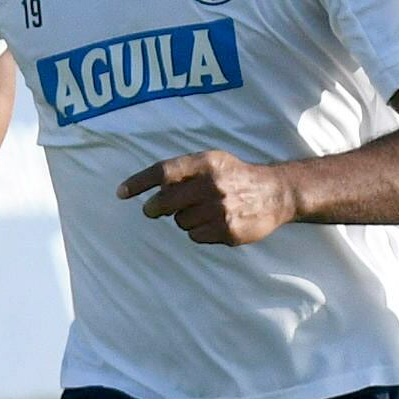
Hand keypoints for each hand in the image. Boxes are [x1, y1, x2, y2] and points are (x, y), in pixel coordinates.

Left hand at [117, 151, 296, 245]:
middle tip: (153, 210)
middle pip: (165, 202)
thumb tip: (151, 191)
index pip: (163, 172)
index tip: (122, 193)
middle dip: (154, 208)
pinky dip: (199, 232)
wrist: (276, 192)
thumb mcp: (213, 161)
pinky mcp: (227, 231)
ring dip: (183, 219)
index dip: (139, 182)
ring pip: (180, 222)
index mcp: (206, 163)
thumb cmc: (236, 175)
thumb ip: (184, 171)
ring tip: (203, 211)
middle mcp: (212, 185)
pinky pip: (195, 236)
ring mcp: (220, 210)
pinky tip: (214, 222)